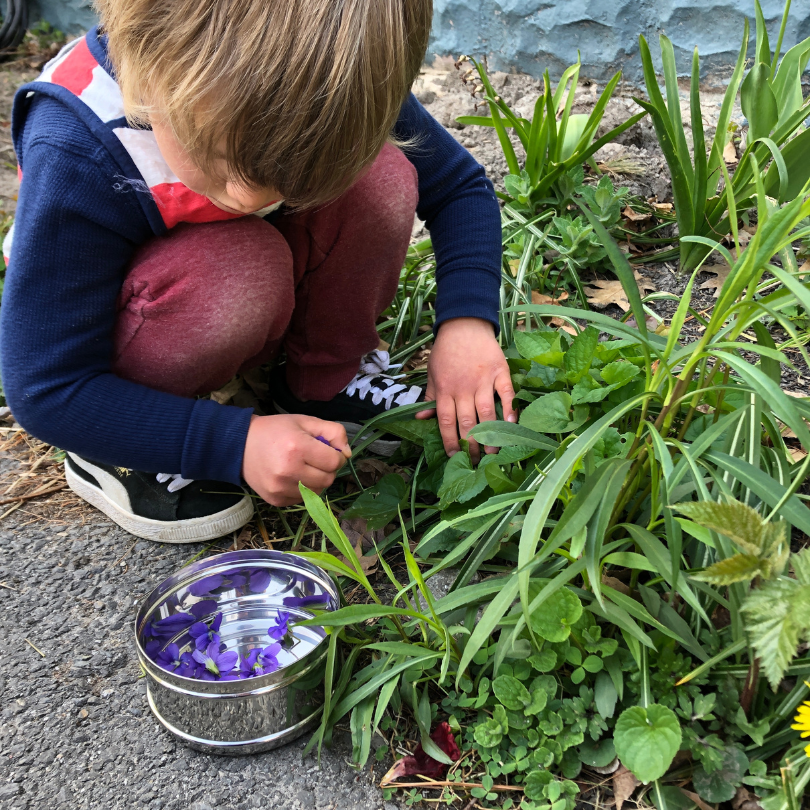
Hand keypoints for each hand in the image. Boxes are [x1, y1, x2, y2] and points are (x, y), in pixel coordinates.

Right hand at [242, 414, 350, 505]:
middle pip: (328, 479)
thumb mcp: (305, 422)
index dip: (337, 456)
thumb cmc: (276, 431)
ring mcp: (281, 488)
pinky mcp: (276, 500)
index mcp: (297, 448)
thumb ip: (333, 432)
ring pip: (317, 492)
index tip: (328, 450)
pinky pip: (303, 499)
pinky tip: (292, 477)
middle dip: (328, 469)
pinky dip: (303, 490)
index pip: (335, 462)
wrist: (240, 446)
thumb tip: (347, 454)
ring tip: (303, 467)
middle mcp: (289, 471)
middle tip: (315, 458)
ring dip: (317, 481)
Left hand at [416, 317, 515, 462]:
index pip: (446, 421)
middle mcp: (463, 387)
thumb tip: (420, 418)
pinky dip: (509, 409)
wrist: (464, 325)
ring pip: (486, 412)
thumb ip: (430, 397)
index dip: (450, 441)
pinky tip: (511, 424)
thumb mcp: (431, 373)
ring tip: (492, 452)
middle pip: (467, 421)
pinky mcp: (500, 372)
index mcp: (445, 389)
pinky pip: (506, 393)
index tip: (454, 456)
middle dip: (470, 444)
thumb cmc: (446, 351)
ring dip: (490, 434)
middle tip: (474, 461)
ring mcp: (483, 380)